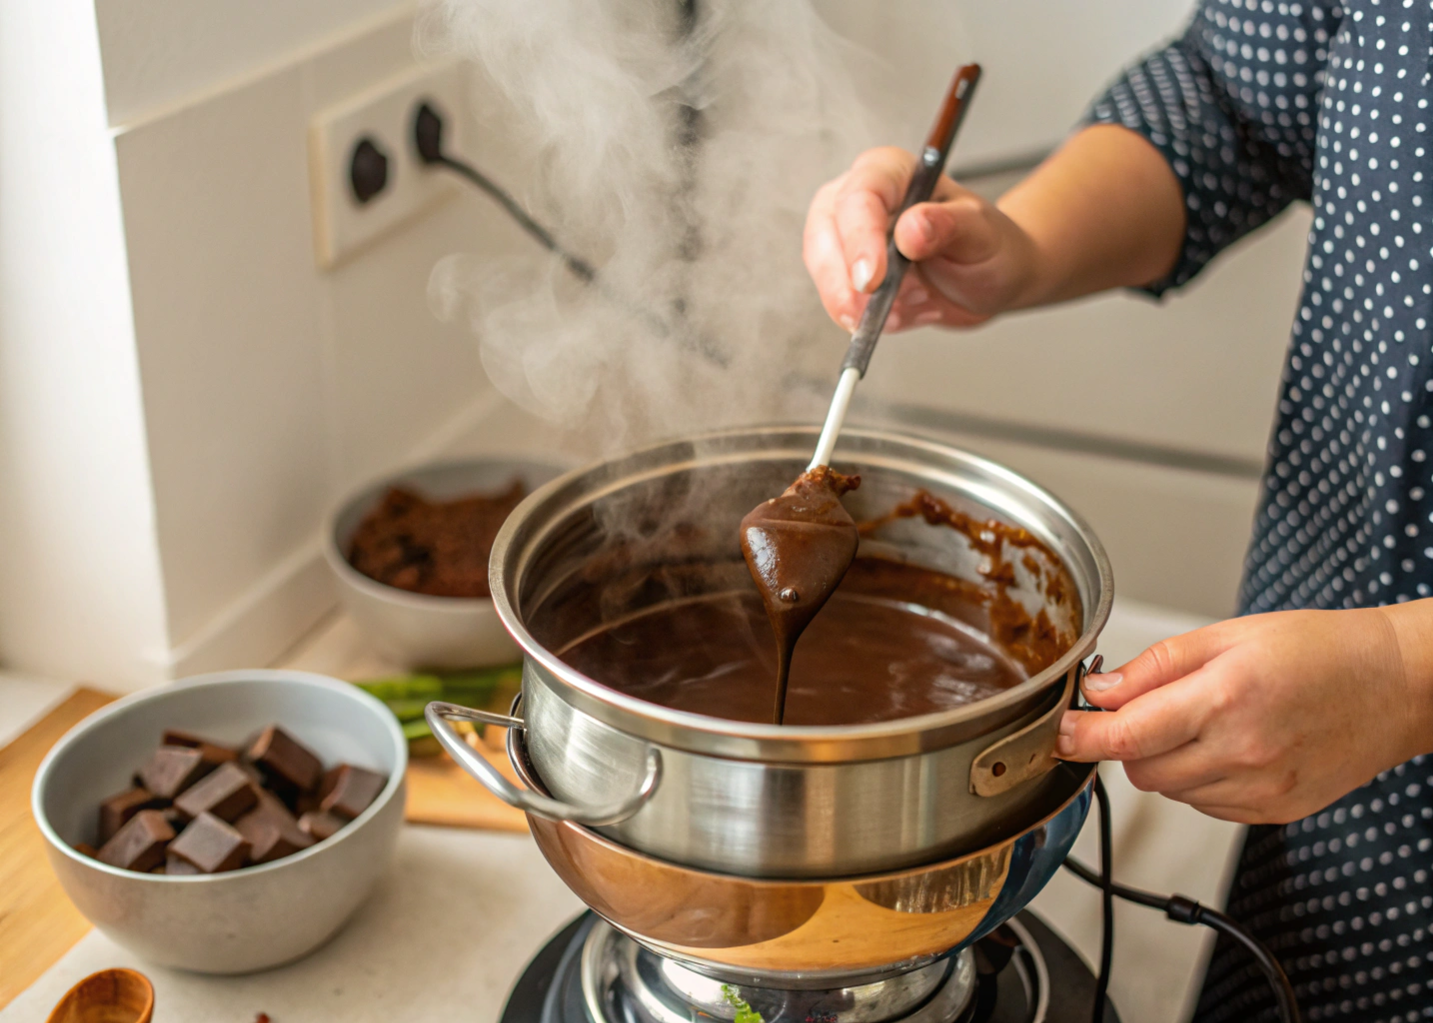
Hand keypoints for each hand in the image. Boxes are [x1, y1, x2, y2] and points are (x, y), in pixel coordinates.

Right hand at [802, 146, 1042, 333]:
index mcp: (894, 173)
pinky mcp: (850, 274)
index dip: (858, 239)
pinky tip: (910, 312)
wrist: (994, 279)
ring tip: (912, 309)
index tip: (870, 281)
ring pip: (824, 270)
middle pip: (824, 231)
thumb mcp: (982, 234)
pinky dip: (871, 318)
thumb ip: (948, 226)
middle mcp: (864, 199)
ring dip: (858, 304)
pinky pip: (841, 300)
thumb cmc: (992, 246)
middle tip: (863, 315)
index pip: (859, 196)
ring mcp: (851, 237)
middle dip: (839, 280)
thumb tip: (911, 228)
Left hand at [1057, 607, 1432, 823]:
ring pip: (1170, 790)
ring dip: (1164, 760)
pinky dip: (1198, 779)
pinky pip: (1207, 804)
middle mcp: (1242, 751)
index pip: (1127, 735)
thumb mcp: (1227, 636)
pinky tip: (1226, 746)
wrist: (1394, 686)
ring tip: (1203, 721)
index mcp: (1225, 698)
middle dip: (1128, 742)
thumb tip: (1100, 691)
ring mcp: (1261, 788)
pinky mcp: (1275, 811)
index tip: (1059, 734)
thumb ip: (1155, 667)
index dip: (1081, 737)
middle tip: (1149, 709)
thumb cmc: (1317, 650)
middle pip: (1140, 768)